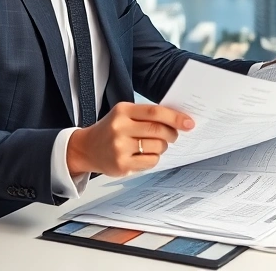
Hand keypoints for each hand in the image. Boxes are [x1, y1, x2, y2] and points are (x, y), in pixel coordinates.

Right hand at [66, 102, 194, 177]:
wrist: (86, 148)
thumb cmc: (111, 129)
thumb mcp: (124, 115)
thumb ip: (147, 116)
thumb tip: (178, 121)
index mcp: (123, 111)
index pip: (155, 112)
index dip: (175, 117)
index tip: (189, 123)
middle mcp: (120, 128)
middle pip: (158, 130)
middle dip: (172, 133)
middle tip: (173, 135)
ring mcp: (120, 147)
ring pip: (157, 147)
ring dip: (162, 146)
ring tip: (152, 145)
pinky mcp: (122, 165)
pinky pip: (151, 161)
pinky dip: (154, 158)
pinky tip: (144, 155)